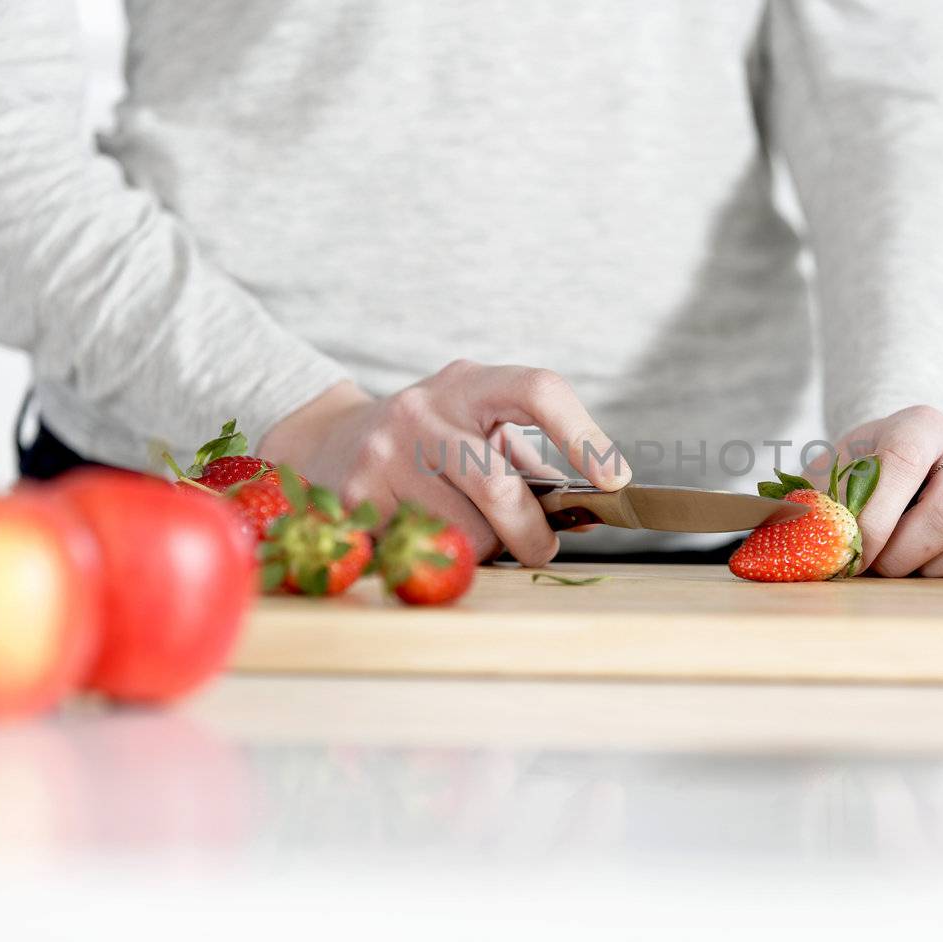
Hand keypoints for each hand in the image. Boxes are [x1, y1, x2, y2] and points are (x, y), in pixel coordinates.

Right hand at [258, 362, 630, 565]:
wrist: (330, 442)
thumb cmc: (428, 443)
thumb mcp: (476, 429)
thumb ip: (529, 465)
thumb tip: (590, 511)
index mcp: (468, 384)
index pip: (538, 390)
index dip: (582, 434)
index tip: (612, 478)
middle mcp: (423, 410)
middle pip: (498, 487)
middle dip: (529, 532)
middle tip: (540, 547)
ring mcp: (383, 454)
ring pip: (462, 532)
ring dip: (480, 548)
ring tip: (465, 531)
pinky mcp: (357, 499)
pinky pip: (423, 550)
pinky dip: (439, 557)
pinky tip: (427, 536)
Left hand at [810, 406, 942, 577]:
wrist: (904, 487)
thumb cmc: (861, 488)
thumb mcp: (829, 485)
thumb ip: (810, 507)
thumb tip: (784, 543)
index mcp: (920, 425)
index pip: (902, 460)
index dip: (875, 518)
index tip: (853, 554)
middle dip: (907, 553)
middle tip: (880, 567)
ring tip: (912, 570)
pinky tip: (942, 574)